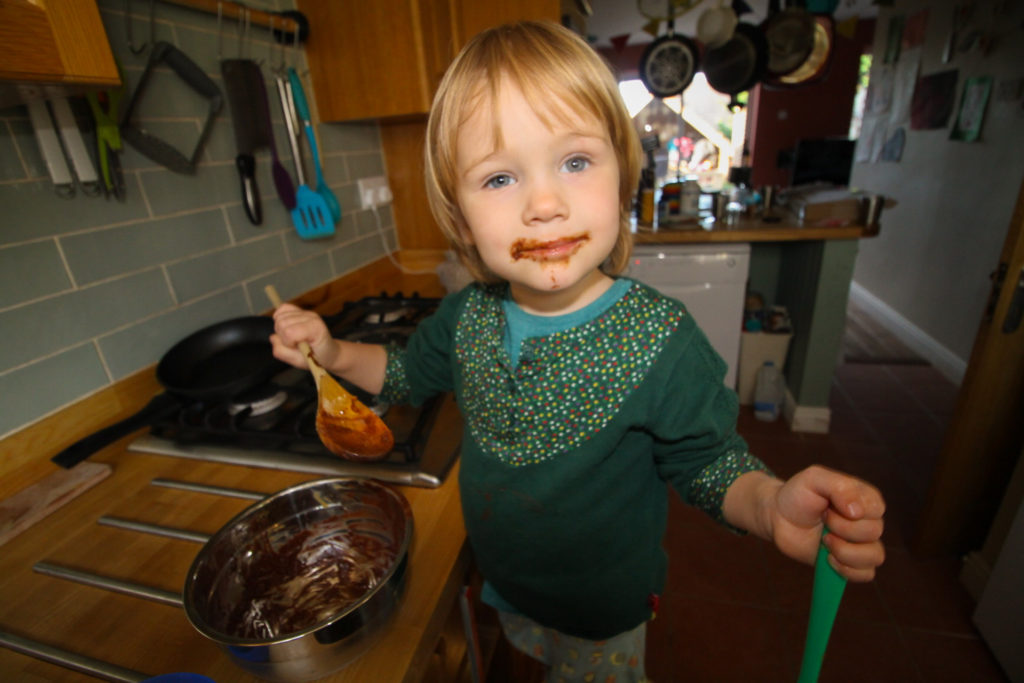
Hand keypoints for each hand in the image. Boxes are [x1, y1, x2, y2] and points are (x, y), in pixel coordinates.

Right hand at [270, 303, 337, 369]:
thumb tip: (273, 338)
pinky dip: (280, 318)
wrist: (329, 352)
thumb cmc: (316, 358)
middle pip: (281, 323)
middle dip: (283, 337)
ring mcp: (306, 312)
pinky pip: (282, 308)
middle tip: (294, 345)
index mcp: (315, 329)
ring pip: (279, 317)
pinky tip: (286, 327)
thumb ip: (283, 352)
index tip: (297, 349)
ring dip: (281, 330)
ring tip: (293, 338)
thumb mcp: (300, 362)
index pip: (289, 332)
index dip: (288, 344)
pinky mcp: (300, 311)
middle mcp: (311, 317)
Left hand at [770, 465, 885, 581]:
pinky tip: (828, 559)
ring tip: (824, 541)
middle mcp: (868, 521)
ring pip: (875, 556)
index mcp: (864, 498)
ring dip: (845, 551)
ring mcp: (861, 544)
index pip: (877, 509)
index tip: (829, 507)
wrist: (779, 517)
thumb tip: (858, 512)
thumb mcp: (814, 478)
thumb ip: (839, 486)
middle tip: (823, 520)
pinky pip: (866, 574)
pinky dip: (847, 570)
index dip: (852, 511)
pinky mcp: (851, 563)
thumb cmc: (799, 495)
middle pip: (873, 532)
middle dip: (842, 528)